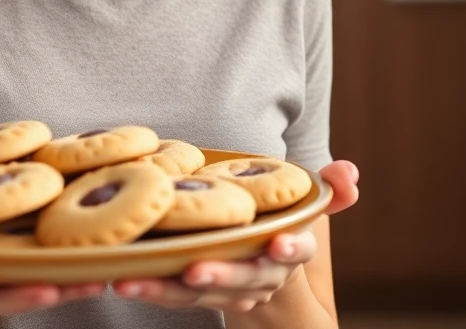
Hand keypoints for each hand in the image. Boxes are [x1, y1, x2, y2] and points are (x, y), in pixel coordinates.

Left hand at [112, 159, 359, 314]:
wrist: (264, 269)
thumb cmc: (280, 224)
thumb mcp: (307, 206)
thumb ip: (331, 190)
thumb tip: (349, 171)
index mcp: (288, 250)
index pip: (297, 250)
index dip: (291, 248)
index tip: (280, 243)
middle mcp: (259, 275)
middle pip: (241, 279)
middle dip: (219, 276)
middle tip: (194, 271)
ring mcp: (226, 289)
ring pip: (197, 294)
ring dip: (164, 288)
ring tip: (131, 279)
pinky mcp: (193, 293)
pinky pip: (171, 295)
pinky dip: (147, 287)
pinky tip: (116, 276)